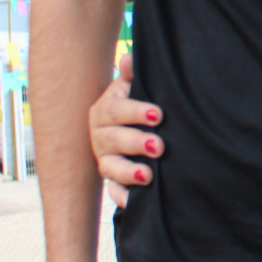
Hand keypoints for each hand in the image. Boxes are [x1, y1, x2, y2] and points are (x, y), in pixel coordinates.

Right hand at [90, 50, 164, 208]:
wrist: (136, 126)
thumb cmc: (139, 101)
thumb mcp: (136, 85)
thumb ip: (132, 72)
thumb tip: (129, 58)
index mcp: (106, 110)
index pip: (115, 111)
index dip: (135, 112)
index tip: (159, 115)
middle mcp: (101, 136)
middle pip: (112, 140)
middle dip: (135, 142)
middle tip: (159, 146)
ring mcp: (106, 159)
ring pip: (109, 167)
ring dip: (128, 172)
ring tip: (148, 175)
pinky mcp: (114, 179)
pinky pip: (113, 192)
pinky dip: (121, 198)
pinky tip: (133, 204)